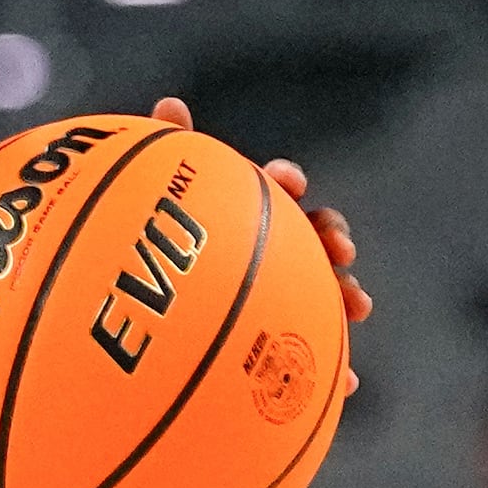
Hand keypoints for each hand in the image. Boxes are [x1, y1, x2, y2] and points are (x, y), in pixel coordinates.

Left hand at [153, 97, 369, 394]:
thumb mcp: (148, 207)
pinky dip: (331, 369)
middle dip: (331, 239)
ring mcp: (272, 300)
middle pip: (309, 239)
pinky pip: (306, 360)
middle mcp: (263, 254)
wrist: (130, 329)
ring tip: (357, 306)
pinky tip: (347, 383)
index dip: (283, 180)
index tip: (285, 180)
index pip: (269, 188)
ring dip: (345, 295)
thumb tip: (171, 104)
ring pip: (319, 295)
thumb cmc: (137, 257)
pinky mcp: (271, 350)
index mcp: (237, 216)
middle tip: (339, 248)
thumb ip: (163, 158)